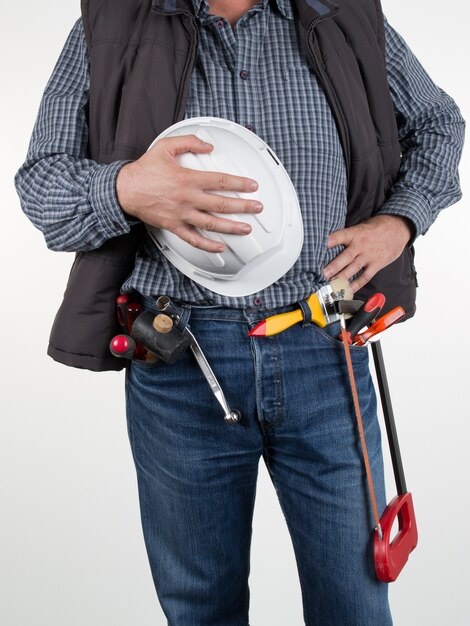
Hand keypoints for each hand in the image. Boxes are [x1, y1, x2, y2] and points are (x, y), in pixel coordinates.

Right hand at [116, 134, 261, 252]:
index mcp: (187, 179)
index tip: (252, 186)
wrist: (124, 190)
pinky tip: (219, 247)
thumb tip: (208, 146)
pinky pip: (193, 238)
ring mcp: (181, 214)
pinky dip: (207, 245)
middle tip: (257, 208)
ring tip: (245, 228)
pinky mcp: (173, 226)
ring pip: (211, 224)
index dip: (240, 183)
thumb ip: (189, 143)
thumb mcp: (165, 147)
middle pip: (221, 204)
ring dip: (231, 227)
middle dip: (243, 206)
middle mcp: (187, 198)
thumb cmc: (144, 170)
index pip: (221, 181)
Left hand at [323, 215, 413, 292]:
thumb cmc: (375, 228)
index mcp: (355, 233)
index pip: (341, 236)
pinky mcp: (376, 264)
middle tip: (323, 274)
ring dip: (341, 277)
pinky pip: (365, 277)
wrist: (398, 229)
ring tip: (331, 284)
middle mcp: (361, 245)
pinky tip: (347, 290)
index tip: (322, 245)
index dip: (331, 241)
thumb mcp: (360, 226)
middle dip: (333, 266)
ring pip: (353, 268)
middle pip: (346, 257)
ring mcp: (369, 256)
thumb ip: (347, 236)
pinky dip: (356, 285)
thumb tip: (328, 242)